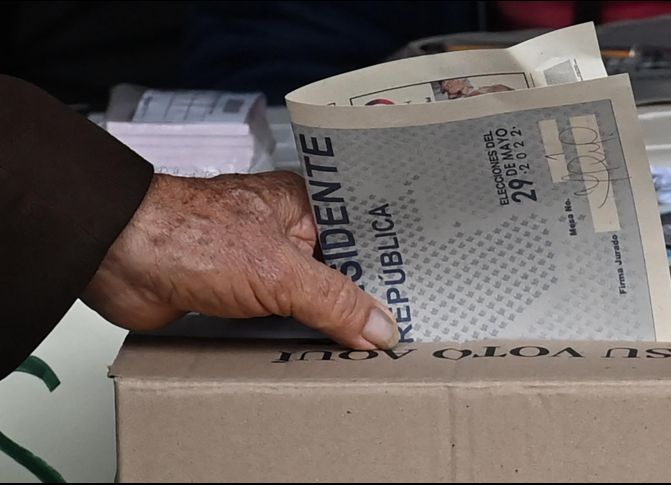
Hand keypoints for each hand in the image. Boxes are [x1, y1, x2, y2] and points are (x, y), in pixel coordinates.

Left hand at [82, 171, 399, 349]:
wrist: (119, 257)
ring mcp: (259, 262)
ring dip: (325, 321)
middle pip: (335, 270)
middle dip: (357, 300)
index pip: (359, 238)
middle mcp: (283, 231)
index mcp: (302, 206)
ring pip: (306, 296)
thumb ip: (334, 301)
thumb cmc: (189, 234)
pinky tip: (314, 350)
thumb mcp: (279, 271)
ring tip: (363, 346)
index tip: (411, 297)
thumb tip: (377, 327)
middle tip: (390, 331)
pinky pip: (278, 316)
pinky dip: (294, 333)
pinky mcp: (237, 293)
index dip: (385, 267)